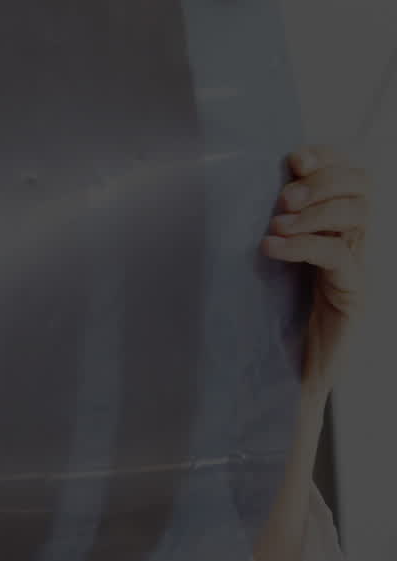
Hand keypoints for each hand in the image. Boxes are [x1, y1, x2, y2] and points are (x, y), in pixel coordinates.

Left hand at [263, 145, 369, 395]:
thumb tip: (224, 190)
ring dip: (314, 210)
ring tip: (276, 222)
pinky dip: (305, 245)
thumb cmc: (268, 318)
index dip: (327, 158)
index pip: (349, 175)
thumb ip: (262, 229)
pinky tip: (272, 248)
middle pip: (362, 186)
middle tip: (284, 195)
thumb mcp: (263, 264)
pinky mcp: (352, 295)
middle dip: (324, 179)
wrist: (285, 375)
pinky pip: (339, 257)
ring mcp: (355, 268)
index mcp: (334, 226)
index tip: (293, 157)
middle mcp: (353, 242)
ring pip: (357, 215)